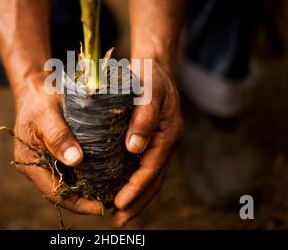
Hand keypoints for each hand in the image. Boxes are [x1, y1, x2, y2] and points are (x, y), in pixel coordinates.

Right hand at [12, 74, 102, 214]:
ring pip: (72, 183)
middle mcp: (39, 167)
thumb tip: (75, 160)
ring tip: (115, 191)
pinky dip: (91, 174)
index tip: (101, 206)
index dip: (78, 204)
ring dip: (91, 189)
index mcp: (30, 163)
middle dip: (88, 200)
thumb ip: (58, 136)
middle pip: (65, 193)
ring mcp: (50, 161)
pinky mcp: (60, 154)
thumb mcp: (46, 114)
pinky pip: (75, 170)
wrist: (36, 88)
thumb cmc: (39, 100)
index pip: (55, 194)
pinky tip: (109, 174)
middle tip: (115, 201)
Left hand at [111, 61, 182, 227]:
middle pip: (155, 180)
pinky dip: (136, 182)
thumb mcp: (149, 90)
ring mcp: (161, 143)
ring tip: (120, 214)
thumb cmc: (150, 76)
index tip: (120, 202)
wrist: (156, 66)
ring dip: (138, 197)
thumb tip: (134, 149)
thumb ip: (144, 118)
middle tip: (118, 220)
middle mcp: (167, 142)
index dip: (137, 187)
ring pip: (152, 177)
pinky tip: (121, 190)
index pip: (152, 168)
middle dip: (138, 202)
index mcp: (168, 133)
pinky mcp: (153, 141)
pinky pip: (147, 167)